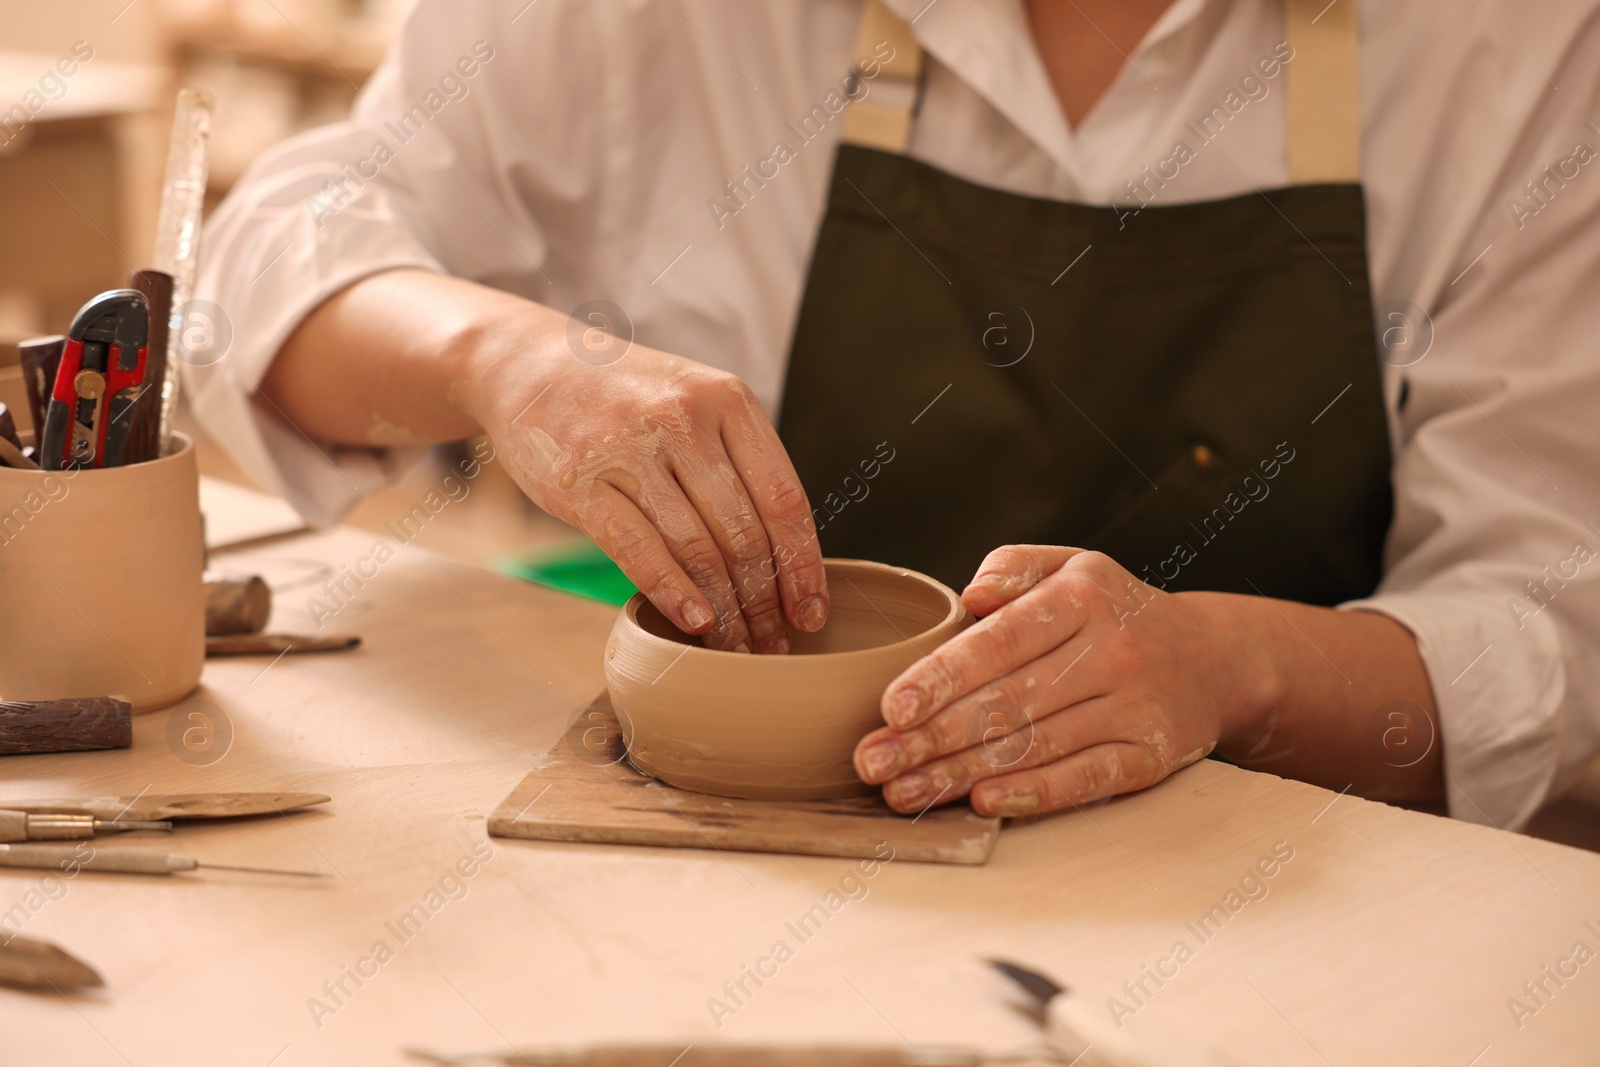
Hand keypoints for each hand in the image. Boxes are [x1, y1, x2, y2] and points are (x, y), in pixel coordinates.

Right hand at [472, 332, 828, 652]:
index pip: (784, 499)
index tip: (811, 613)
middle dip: (764, 603)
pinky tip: (694, 622)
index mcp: (728, 399)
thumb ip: (737, 461)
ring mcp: (629, 448)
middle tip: (773, 647)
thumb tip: (784, 556)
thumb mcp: (693, 401)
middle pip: (743, 533)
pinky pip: (638, 549)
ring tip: (736, 648)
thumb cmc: (624, 396)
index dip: (803, 566)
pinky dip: (672, 592)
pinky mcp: (579, 481)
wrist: (526, 363)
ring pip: (696, 549)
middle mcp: (683, 417)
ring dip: (723, 611)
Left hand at [852, 546, 1271, 815]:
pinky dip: (1035, 794)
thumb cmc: (1115, 611)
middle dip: (931, 737)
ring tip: (904, 792)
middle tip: (873, 763)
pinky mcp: (1152, 755)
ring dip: (961, 774)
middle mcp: (1111, 650)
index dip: (941, 677)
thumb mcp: (1072, 567)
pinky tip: (984, 802)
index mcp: (1081, 598)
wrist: (1214, 658)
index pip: (999, 642)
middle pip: (1007, 702)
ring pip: (1034, 745)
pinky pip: (1087, 778)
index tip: (890, 708)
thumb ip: (1013, 569)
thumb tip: (969, 597)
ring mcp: (1135, 706)